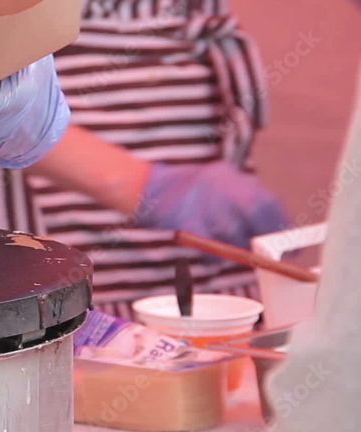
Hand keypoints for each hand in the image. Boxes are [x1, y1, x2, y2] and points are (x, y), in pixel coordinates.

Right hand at [135, 161, 289, 249]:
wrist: (143, 186)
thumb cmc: (182, 188)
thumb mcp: (215, 180)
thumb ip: (240, 198)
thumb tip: (270, 229)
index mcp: (231, 176)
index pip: (268, 202)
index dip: (281, 225)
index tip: (289, 243)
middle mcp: (221, 186)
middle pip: (257, 215)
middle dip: (265, 238)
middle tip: (267, 254)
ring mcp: (204, 203)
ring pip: (234, 235)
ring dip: (236, 248)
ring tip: (227, 247)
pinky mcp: (188, 221)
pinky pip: (210, 249)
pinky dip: (213, 256)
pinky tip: (207, 251)